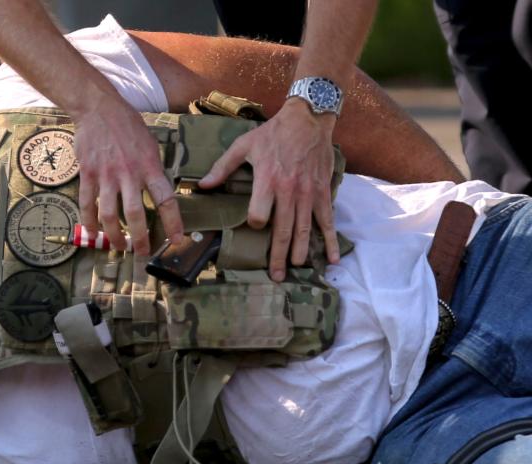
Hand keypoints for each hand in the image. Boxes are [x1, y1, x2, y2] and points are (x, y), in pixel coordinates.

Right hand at [72, 95, 183, 253]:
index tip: (177, 240)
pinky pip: (88, 204)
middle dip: (139, 238)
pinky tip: (93, 234)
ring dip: (114, 235)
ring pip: (110, 214)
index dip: (172, 222)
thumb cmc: (128, 125)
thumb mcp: (150, 144)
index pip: (165, 199)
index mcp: (149, 166)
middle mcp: (129, 173)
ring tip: (118, 246)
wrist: (98, 108)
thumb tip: (162, 192)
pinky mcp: (88, 174)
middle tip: (142, 253)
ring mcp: (106, 175)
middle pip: (135, 214)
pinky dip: (90, 222)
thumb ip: (154, 169)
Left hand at [199, 98, 339, 280]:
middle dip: (278, 255)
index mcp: (267, 181)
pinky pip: (327, 220)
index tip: (255, 226)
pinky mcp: (323, 192)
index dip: (256, 223)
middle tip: (275, 276)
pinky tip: (332, 258)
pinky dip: (330, 240)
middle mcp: (289, 191)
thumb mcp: (243, 145)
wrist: (308, 118)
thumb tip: (202, 186)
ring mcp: (308, 193)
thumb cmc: (273, 133)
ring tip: (296, 269)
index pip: (260, 215)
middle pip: (282, 230)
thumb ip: (222, 167)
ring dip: (300, 252)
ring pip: (304, 229)